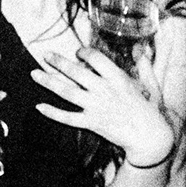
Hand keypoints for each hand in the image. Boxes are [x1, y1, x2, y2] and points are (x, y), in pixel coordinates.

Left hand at [30, 47, 173, 163]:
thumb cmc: (151, 111)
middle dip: (59, 62)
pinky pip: (68, 117)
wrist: (150, 137)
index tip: (78, 52)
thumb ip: (144, 66)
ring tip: (34, 73)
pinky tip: (39, 106)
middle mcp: (104, 90)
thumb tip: (139, 49)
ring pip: (67, 92)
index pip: (96, 59)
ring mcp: (96, 107)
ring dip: (48, 82)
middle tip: (45, 54)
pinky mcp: (92, 123)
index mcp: (118, 78)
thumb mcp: (151, 84)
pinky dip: (53, 113)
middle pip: (76, 72)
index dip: (85, 52)